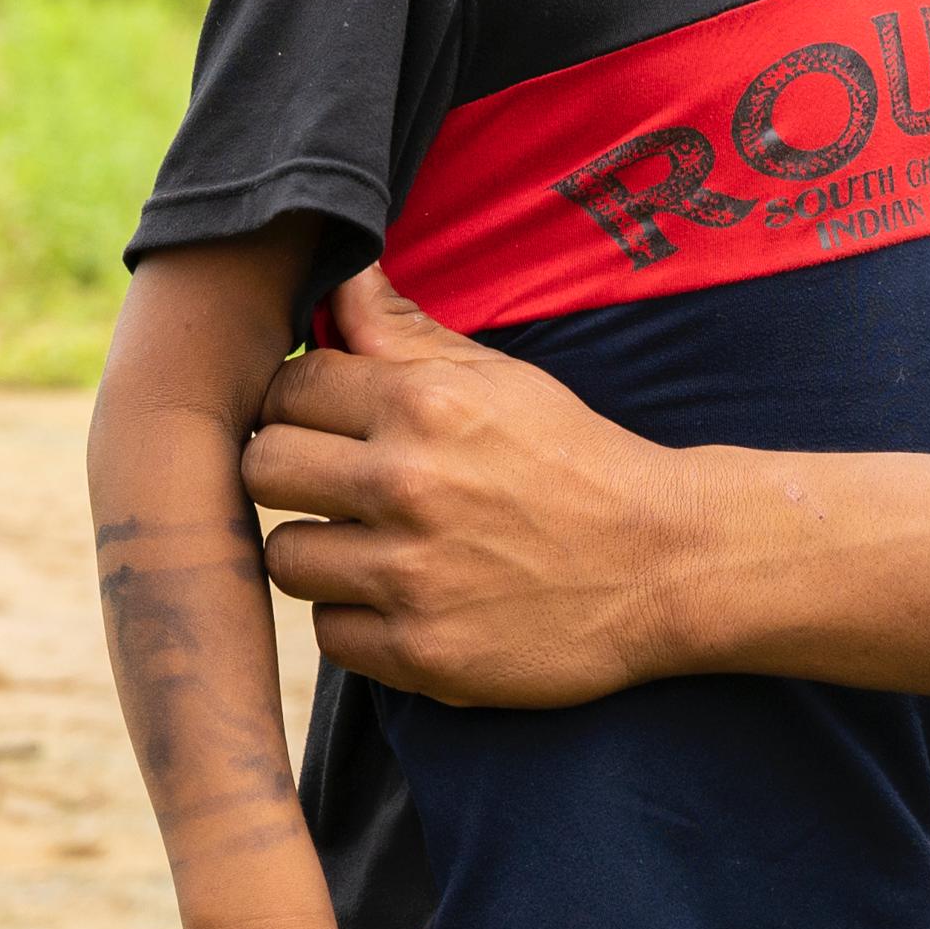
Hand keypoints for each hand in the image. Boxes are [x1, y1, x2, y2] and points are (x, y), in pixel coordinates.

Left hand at [248, 265, 689, 705]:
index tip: (328, 422)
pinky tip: (404, 598)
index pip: (289, 388)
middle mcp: (408, 486)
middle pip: (262, 470)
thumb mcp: (502, 380)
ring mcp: (410, 576)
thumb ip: (405, 334)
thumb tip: (341, 276)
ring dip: (319, 551)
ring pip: (284, 558)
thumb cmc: (576, 460)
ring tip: (371, 545)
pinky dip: (357, 617)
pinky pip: (328, 632)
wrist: (666, 563)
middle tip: (333, 483)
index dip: (301, 403)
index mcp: (425, 404)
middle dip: (290, 472)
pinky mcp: (420, 652)